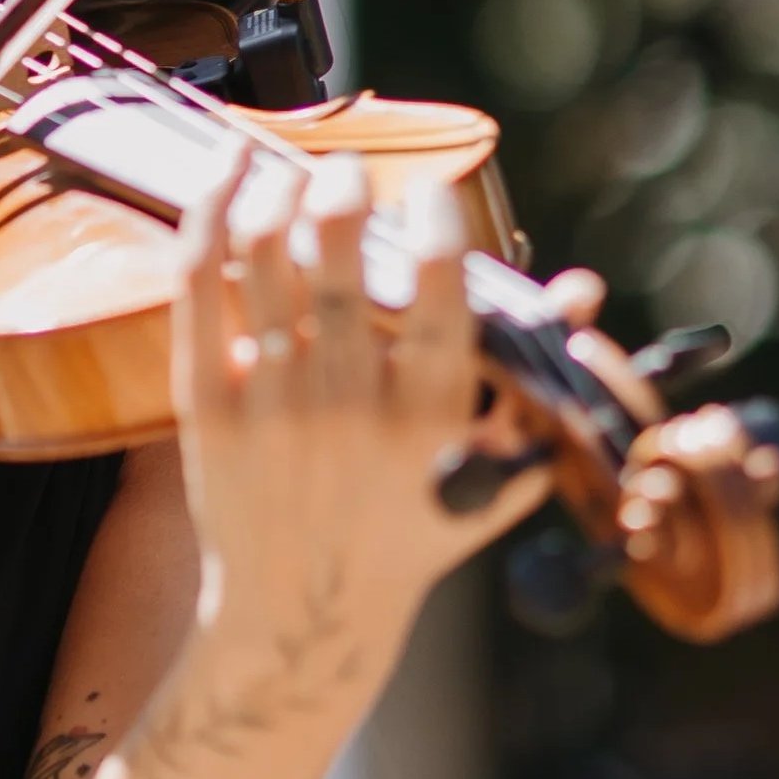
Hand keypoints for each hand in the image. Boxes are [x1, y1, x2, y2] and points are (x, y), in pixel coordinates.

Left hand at [169, 145, 596, 694]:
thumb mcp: (492, 473)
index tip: (428, 190)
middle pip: (338, 256)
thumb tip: (580, 290)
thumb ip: (538, 380)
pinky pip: (199, 289)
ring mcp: (274, 401)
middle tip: (347, 167)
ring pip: (264, 257)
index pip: (439, 284)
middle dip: (343, 189)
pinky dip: (208, 218)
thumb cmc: (406, 534)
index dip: (435, 220)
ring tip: (290, 167)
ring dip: (275, 191)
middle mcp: (352, 400)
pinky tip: (225, 175)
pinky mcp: (210, 406)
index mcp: (432, 411)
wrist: (300, 612)